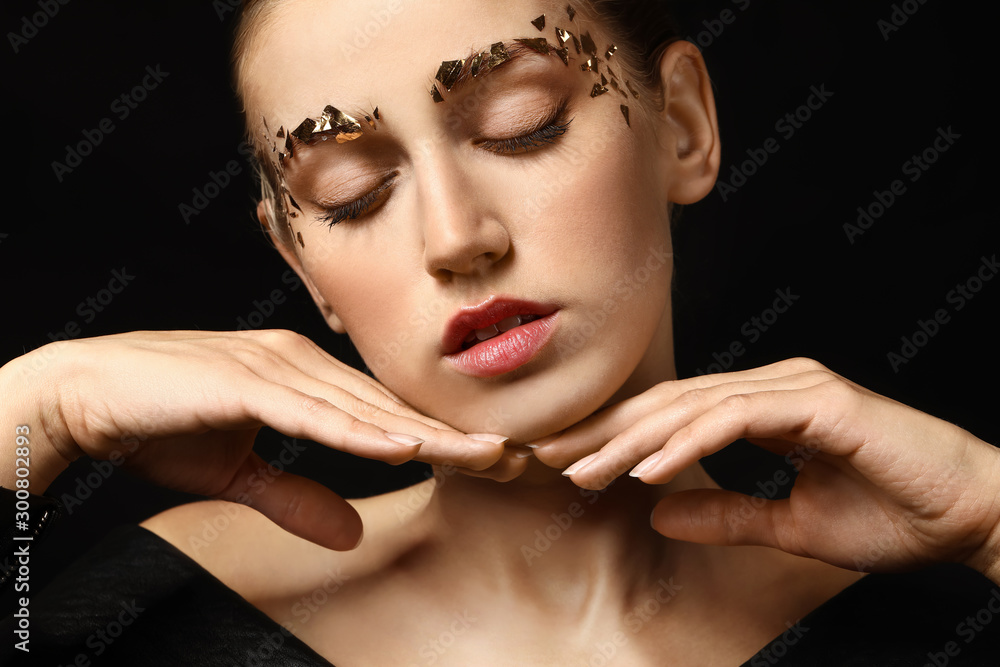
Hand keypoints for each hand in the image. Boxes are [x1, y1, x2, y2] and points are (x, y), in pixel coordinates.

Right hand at [0, 330, 505, 549]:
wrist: (87, 393)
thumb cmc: (162, 424)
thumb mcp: (239, 473)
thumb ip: (295, 497)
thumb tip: (352, 534)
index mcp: (303, 374)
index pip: (383, 412)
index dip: (437, 437)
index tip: (486, 461)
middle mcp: (299, 361)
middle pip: (389, 406)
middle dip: (451, 435)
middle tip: (514, 456)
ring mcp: (274, 365)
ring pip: (364, 407)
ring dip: (424, 434)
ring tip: (482, 454)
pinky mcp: (243, 379)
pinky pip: (312, 411)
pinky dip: (358, 430)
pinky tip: (402, 445)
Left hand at [532, 358, 999, 580]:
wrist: (972, 516)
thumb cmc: (893, 516)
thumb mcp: (789, 526)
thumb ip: (726, 515)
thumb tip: (657, 510)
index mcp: (764, 407)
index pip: (673, 417)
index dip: (618, 438)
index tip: (567, 463)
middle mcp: (772, 387)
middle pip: (669, 405)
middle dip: (607, 433)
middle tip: (548, 458)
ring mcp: (795, 388)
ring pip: (693, 407)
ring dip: (634, 441)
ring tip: (583, 470)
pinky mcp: (819, 402)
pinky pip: (737, 419)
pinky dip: (688, 442)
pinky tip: (646, 470)